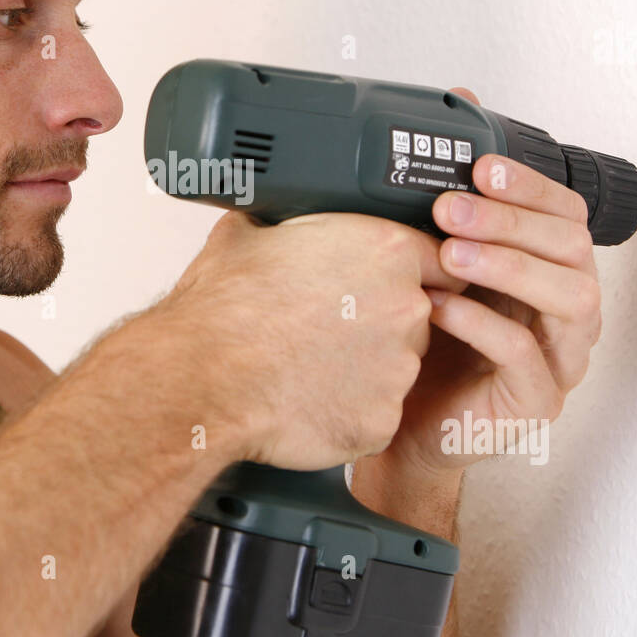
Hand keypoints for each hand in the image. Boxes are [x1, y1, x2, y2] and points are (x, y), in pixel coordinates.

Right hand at [148, 209, 432, 471]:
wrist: (201, 378)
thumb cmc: (223, 310)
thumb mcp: (245, 234)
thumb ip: (281, 222)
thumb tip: (269, 214)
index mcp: (385, 251)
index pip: (435, 256)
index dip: (407, 269)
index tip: (385, 282)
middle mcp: (406, 308)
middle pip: (413, 314)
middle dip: (377, 321)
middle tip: (326, 326)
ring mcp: (398, 370)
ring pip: (394, 368)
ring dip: (362, 368)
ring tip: (307, 365)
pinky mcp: (381, 422)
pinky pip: (373, 414)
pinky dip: (347, 411)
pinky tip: (306, 399)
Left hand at [375, 86, 602, 480]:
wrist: (400, 423)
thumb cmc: (423, 342)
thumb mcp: (431, 260)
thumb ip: (452, 193)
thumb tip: (460, 102)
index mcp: (548, 271)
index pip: (565, 214)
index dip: (531, 187)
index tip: (482, 167)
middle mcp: (565, 311)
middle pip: (572, 250)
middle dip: (513, 221)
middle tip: (450, 207)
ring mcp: (560, 359)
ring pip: (569, 300)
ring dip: (508, 266)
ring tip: (449, 253)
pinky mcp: (536, 403)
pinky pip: (526, 358)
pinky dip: (483, 325)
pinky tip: (440, 308)